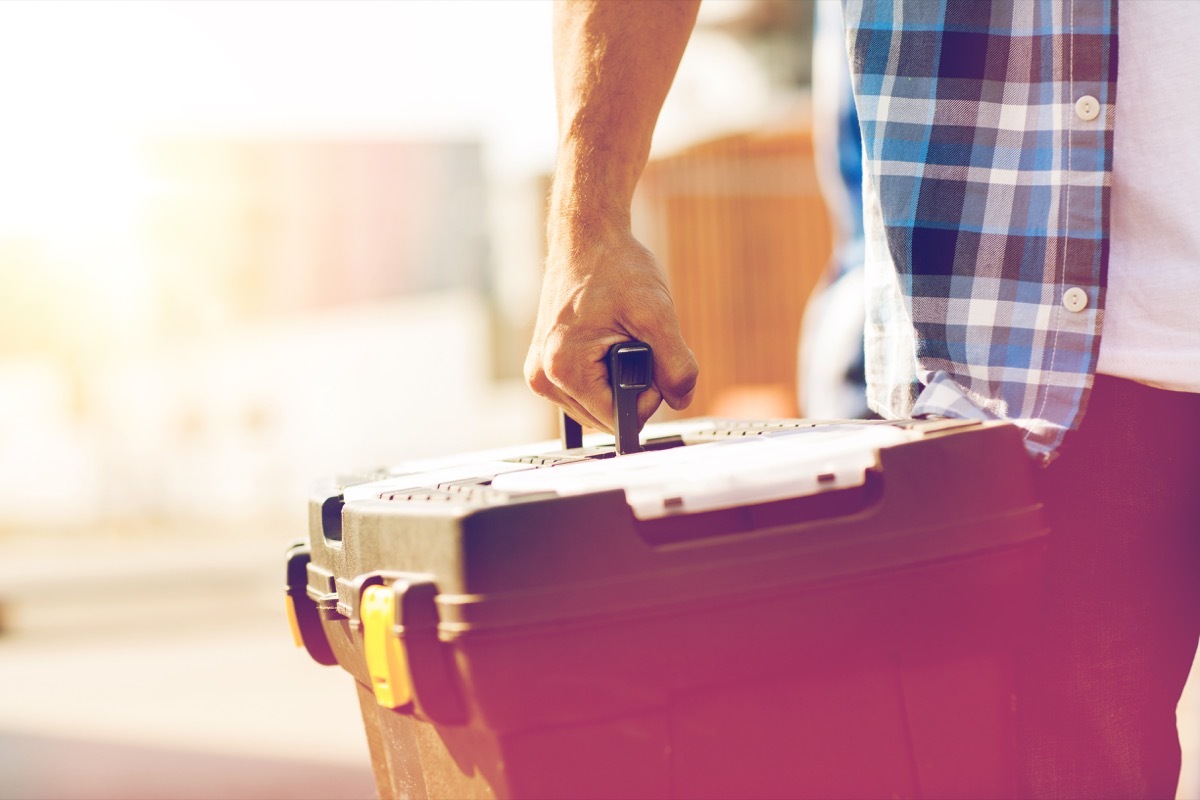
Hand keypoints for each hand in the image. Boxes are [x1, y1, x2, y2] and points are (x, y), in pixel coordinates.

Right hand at [524, 216, 697, 433]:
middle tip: (633, 340)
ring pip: (597, 408)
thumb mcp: (657, 314)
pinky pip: (585, 393)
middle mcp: (543, 378)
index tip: (650, 356)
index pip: (618, 420)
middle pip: (606, 418)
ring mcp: (540, 374)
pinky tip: (605, 342)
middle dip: (631, 388)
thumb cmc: (615, 266)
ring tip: (617, 335)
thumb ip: (675, 365)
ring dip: (618, 380)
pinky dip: (603, 373)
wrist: (586, 237)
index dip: (647, 397)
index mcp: (563, 369)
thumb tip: (681, 401)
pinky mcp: (544, 366)